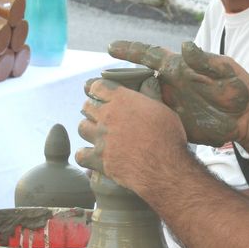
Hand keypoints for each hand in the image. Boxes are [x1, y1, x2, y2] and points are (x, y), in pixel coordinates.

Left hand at [75, 78, 188, 192]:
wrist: (165, 167)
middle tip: (103, 116)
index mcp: (122, 100)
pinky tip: (93, 156)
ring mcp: (101, 138)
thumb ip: (150, 95)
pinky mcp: (98, 159)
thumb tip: (148, 81)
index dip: (99, 90)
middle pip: (87, 106)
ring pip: (82, 127)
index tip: (103, 95)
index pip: (98, 86)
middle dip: (94, 109)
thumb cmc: (168, 137)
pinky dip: (85, 155)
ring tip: (99, 135)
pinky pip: (80, 154)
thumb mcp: (163, 109)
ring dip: (89, 130)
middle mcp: (107, 116)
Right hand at [108, 40, 248, 146]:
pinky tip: (121, 130)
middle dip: (116, 80)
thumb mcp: (225, 71)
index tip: (111, 48)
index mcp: (180, 68)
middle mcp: (172, 85)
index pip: (150, 56)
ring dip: (122, 103)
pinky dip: (138, 124)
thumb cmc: (240, 89)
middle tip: (92, 84)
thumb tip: (185, 46)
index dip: (131, 51)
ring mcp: (172, 105)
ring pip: (141, 102)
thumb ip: (205, 61)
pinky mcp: (176, 123)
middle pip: (138, 79)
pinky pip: (153, 122)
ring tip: (98, 106)